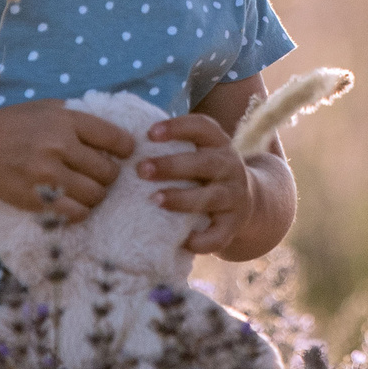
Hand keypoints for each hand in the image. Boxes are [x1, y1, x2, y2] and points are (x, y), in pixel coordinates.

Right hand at [0, 100, 136, 224]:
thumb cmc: (15, 125)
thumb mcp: (48, 108)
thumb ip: (78, 119)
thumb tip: (113, 136)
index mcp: (65, 121)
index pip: (113, 138)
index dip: (126, 148)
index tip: (125, 153)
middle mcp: (59, 146)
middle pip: (108, 171)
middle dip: (109, 175)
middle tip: (100, 174)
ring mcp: (48, 175)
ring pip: (95, 195)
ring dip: (96, 194)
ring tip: (87, 189)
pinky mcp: (37, 199)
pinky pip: (76, 212)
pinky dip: (81, 210)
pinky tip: (75, 203)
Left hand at [136, 112, 258, 254]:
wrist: (245, 202)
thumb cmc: (204, 173)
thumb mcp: (198, 153)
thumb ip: (172, 146)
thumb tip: (122, 143)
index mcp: (218, 143)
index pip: (203, 127)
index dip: (178, 127)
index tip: (150, 133)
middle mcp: (230, 167)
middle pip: (204, 163)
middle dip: (171, 166)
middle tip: (141, 169)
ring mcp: (234, 197)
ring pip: (210, 197)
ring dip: (181, 199)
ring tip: (154, 200)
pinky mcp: (233, 225)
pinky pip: (218, 235)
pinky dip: (201, 240)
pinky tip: (181, 241)